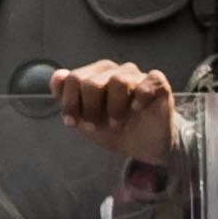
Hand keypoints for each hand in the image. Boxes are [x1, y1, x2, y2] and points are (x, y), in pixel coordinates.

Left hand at [49, 59, 183, 164]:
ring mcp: (138, 76)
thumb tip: (59, 75)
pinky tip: (136, 111)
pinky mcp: (159, 84)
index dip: (70, 103)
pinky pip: (149, 82)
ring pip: (118, 81)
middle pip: (92, 82)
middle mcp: (116, 71)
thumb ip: (67, 97)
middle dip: (90, 109)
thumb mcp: (82, 117)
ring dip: (114, 108)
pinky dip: (139, 99)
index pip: (74, 79)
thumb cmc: (111, 129)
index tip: (73, 123)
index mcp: (95, 75)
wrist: (141, 147)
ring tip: (116, 123)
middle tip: (95, 126)